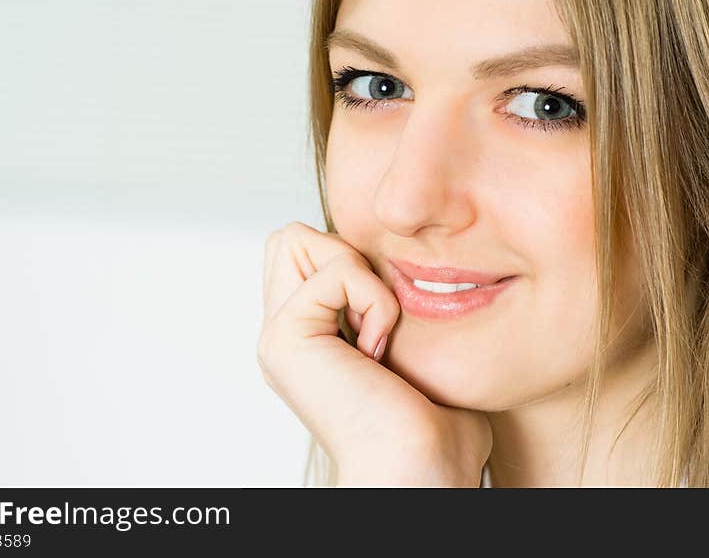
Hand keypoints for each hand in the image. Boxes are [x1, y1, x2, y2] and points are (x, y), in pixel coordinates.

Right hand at [257, 221, 491, 486]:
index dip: (350, 261)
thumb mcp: (409, 350)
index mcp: (305, 338)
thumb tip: (413, 273)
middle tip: (375, 315)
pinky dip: (374, 298)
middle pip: (291, 238)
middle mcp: (283, 335)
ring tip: (376, 331)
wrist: (422, 470)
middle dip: (344, 256)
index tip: (385, 320)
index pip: (304, 248)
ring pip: (298, 239)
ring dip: (358, 273)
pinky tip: (378, 348)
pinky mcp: (286, 337)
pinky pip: (336, 269)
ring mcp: (277, 336)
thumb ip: (386, 306)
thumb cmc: (432, 426)